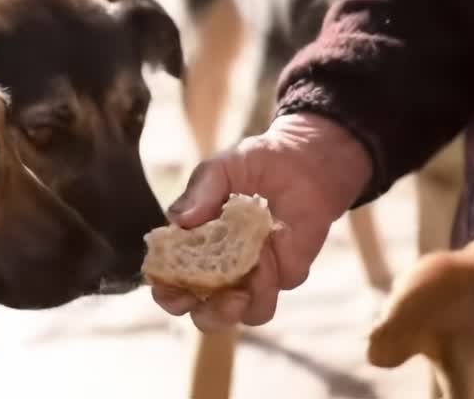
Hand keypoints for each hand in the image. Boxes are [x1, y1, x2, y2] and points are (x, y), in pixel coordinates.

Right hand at [154, 112, 371, 331]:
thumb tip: (178, 219)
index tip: (170, 286)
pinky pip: (277, 288)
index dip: (167, 293)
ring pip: (246, 313)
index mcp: (193, 248)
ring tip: (259, 256)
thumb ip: (200, 191)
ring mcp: (255, 277)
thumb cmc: (256, 162)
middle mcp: (221, 271)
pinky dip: (275, 267)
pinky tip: (279, 232)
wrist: (306, 158)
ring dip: (250, 292)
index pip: (171, 284)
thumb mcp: (223, 168)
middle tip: (220, 297)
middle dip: (210, 314)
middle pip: (206, 314)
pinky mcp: (287, 274)